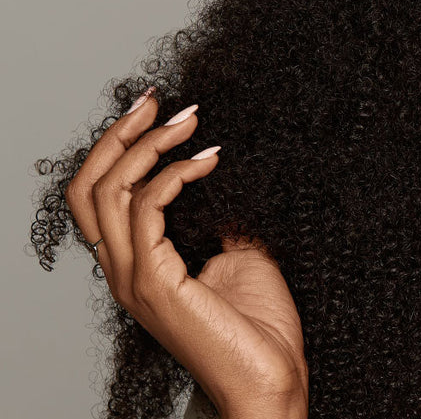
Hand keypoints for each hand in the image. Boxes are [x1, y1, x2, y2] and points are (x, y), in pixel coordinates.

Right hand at [66, 88, 307, 418]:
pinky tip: (209, 161)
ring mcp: (135, 279)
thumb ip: (216, 218)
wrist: (272, 380)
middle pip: (89, 187)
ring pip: (111, 191)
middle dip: (120, 134)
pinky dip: (175, 175)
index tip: (156, 110)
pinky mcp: (157, 283)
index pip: (99, 197)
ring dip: (150, 145)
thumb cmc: (260, 328)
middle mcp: (124, 272)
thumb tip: (217, 174)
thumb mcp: (238, 254)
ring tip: (193, 120)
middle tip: (157, 99)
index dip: (119, 148)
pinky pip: (147, 210)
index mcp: (136, 266)